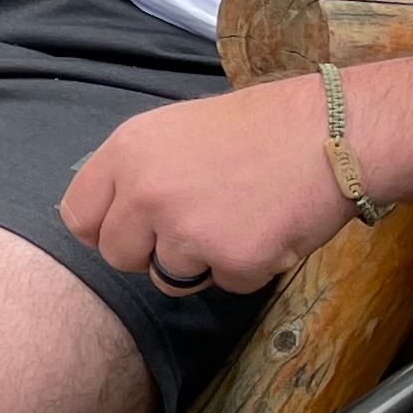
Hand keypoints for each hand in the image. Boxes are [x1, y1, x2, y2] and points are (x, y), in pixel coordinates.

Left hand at [59, 77, 357, 300]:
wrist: (333, 134)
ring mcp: (187, 230)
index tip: (129, 231)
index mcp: (127, 151)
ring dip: (201, 261)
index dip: (104, 229)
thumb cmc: (260, 128)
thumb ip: (138, 171)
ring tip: (238, 217)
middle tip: (196, 225)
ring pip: (169, 277)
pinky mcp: (231, 261)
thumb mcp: (177, 130)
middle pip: (118, 257)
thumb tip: (112, 215)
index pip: (79, 216)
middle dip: (151, 252)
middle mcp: (146, 192)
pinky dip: (247, 268)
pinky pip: (223, 285)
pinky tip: (268, 229)